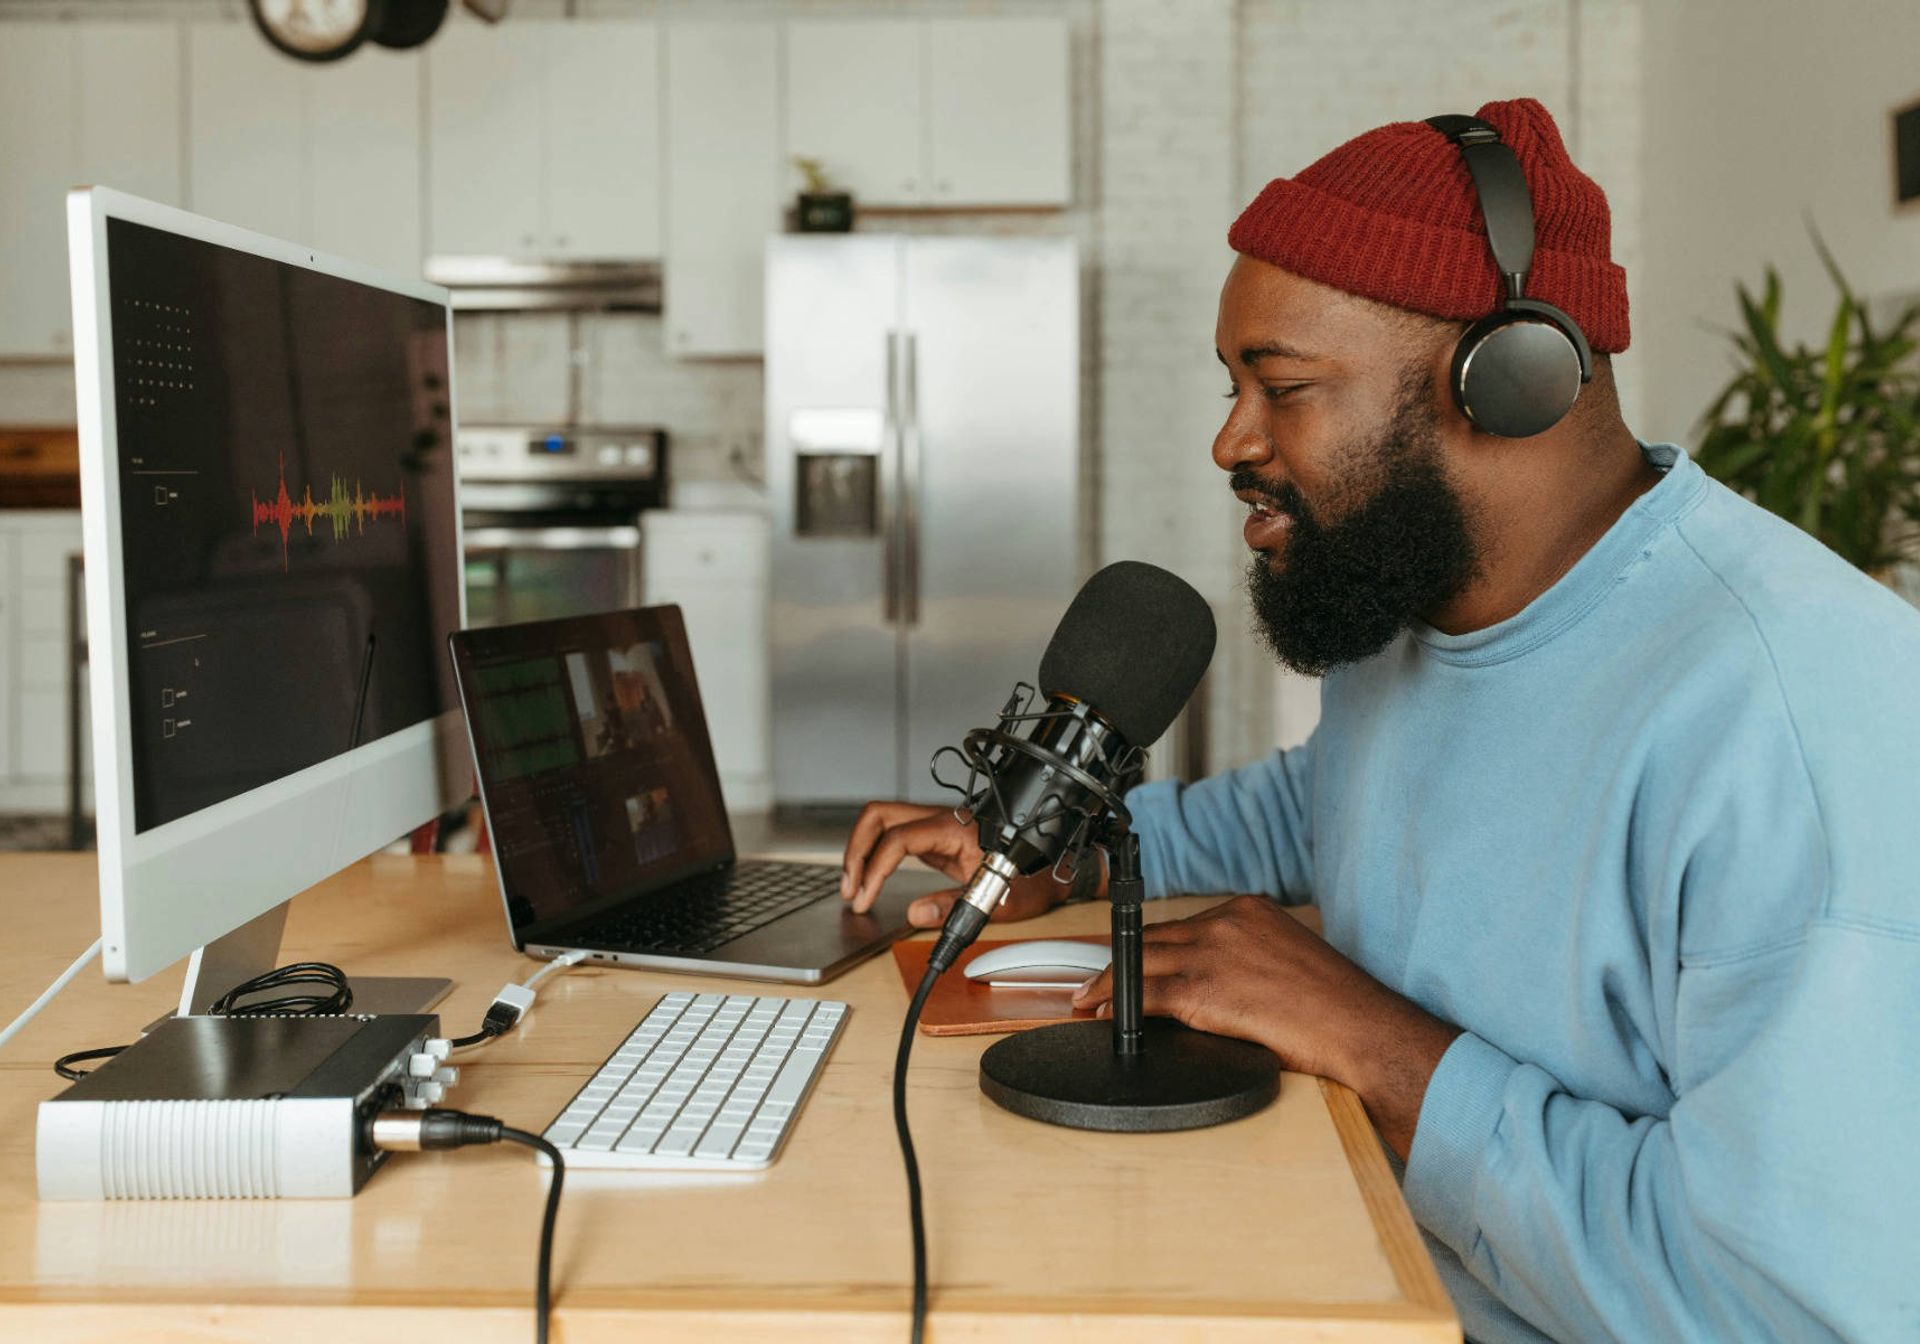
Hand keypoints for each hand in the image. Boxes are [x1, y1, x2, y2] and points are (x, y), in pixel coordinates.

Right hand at [839, 801, 1073, 928]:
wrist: (1050, 870)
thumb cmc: (1030, 880)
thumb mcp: (997, 900)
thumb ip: (954, 907)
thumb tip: (916, 915)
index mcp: (955, 829)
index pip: (898, 838)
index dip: (875, 869)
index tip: (864, 898)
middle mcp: (941, 819)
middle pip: (878, 815)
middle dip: (855, 849)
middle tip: (849, 888)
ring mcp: (936, 825)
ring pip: (881, 820)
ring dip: (860, 849)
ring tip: (853, 887)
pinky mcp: (934, 837)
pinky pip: (893, 835)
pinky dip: (874, 854)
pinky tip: (870, 880)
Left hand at [1071, 895, 1459, 1156]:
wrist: (1358, 1030)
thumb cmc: (1334, 1009)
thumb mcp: (1286, 962)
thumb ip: (1244, 960)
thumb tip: (1209, 985)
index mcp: (1248, 911)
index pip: (1182, 926)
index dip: (1149, 949)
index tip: (1131, 964)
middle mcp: (1226, 921)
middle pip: (1154, 939)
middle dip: (1122, 963)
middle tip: (1095, 985)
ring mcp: (1212, 950)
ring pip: (1140, 961)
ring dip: (1109, 984)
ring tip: (1090, 1001)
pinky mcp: (1203, 986)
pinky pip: (1145, 993)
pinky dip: (1120, 1004)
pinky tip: (1108, 1016)